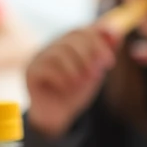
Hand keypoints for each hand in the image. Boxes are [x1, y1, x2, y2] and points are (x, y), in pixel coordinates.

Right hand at [26, 21, 121, 137]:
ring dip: (76, 67)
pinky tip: (69, 87)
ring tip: (84, 81)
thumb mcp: (96, 69)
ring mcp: (40, 56)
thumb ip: (105, 51)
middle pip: (72, 37)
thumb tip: (116, 34)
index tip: (110, 60)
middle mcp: (53, 45)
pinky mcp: (30, 70)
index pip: (83, 31)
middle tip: (98, 73)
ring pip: (59, 51)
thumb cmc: (78, 89)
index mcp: (69, 42)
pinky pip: (46, 67)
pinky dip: (62, 77)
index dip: (99, 42)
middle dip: (90, 54)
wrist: (59, 115)